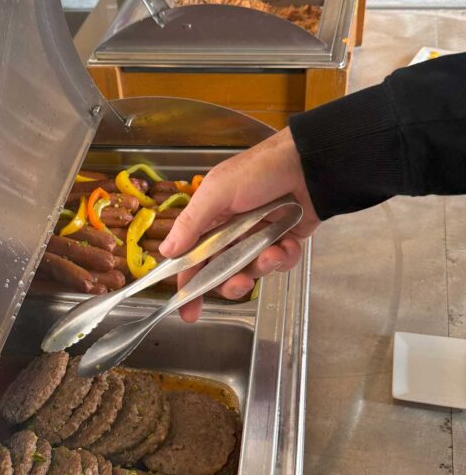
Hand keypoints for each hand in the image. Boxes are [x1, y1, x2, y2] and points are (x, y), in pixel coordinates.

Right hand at [159, 129, 319, 321]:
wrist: (309, 163)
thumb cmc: (258, 172)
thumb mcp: (217, 192)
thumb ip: (191, 223)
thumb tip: (165, 253)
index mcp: (210, 219)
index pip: (192, 259)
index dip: (188, 286)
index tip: (187, 311)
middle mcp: (232, 231)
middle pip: (222, 272)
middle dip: (231, 283)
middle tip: (240, 284)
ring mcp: (259, 236)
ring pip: (253, 270)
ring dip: (261, 267)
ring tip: (271, 254)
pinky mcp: (285, 240)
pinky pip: (280, 262)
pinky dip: (284, 257)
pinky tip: (288, 244)